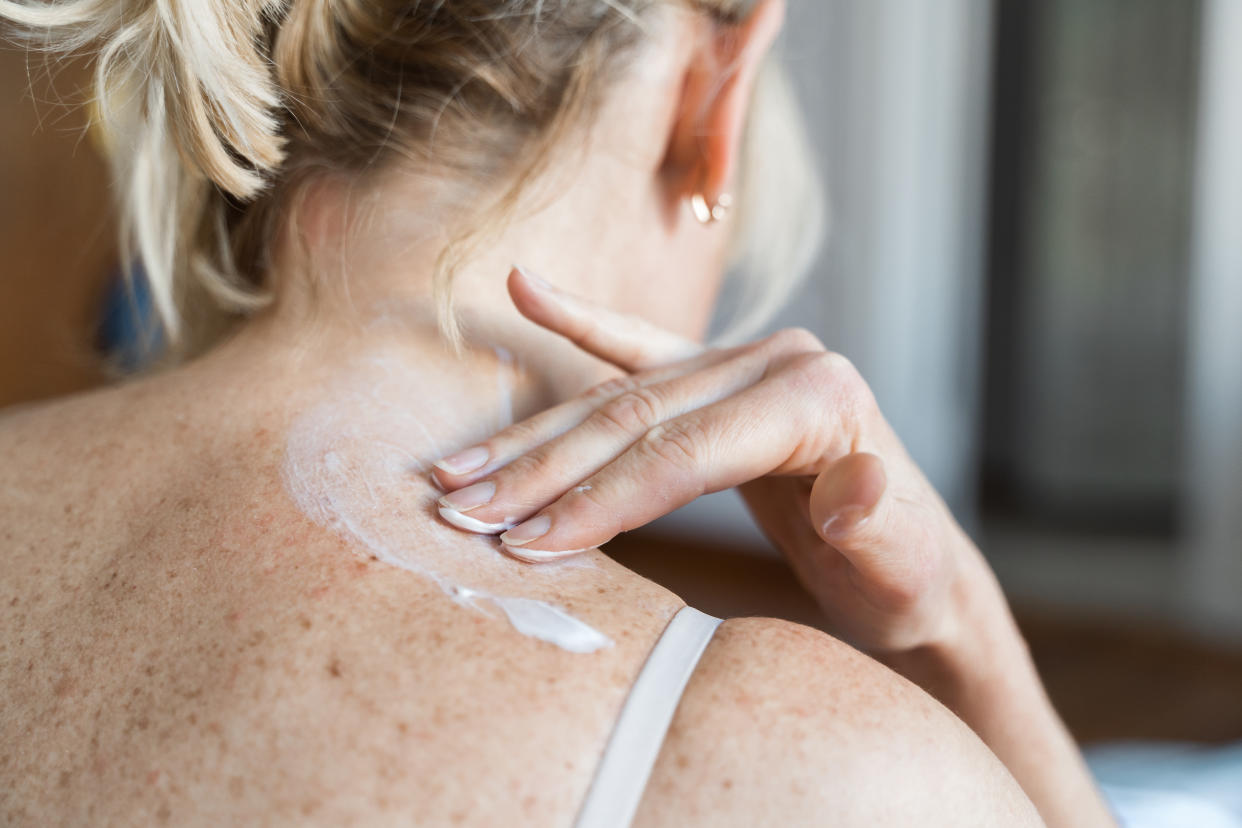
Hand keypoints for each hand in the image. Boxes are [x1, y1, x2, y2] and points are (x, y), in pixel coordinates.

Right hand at [433, 267, 995, 653]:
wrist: (913, 570)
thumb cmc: (906, 578)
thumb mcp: (906, 566)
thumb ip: (877, 524)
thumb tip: (852, 491)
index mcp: (818, 397)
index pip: (686, 449)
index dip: (603, 498)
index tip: (527, 544)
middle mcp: (778, 362)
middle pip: (636, 417)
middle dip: (543, 471)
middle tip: (462, 513)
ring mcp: (744, 362)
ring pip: (617, 395)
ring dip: (533, 440)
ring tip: (455, 473)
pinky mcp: (717, 378)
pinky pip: (635, 351)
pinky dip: (578, 326)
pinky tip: (525, 292)